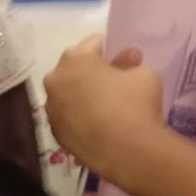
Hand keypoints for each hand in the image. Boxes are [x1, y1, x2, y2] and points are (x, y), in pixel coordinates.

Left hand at [43, 36, 162, 179]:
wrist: (128, 152)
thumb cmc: (135, 105)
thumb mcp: (143, 75)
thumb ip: (130, 62)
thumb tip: (129, 57)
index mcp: (74, 59)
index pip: (93, 44)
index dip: (110, 49)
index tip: (123, 60)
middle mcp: (55, 80)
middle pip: (75, 68)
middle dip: (92, 72)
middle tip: (114, 83)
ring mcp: (51, 108)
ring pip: (68, 93)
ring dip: (82, 95)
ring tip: (105, 107)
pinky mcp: (55, 133)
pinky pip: (68, 117)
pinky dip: (79, 117)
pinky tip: (98, 125)